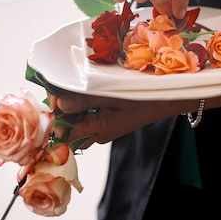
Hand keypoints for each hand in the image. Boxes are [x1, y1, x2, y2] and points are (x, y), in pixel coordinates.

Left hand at [47, 91, 183, 147]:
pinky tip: (84, 90)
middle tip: (61, 85)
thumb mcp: (112, 94)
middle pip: (66, 127)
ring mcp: (101, 129)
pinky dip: (81, 104)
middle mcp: (96, 134)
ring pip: (74, 121)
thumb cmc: (143, 96)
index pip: (63, 131)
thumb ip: (84, 100)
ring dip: (70, 105)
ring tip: (72, 85)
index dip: (55, 112)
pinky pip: (85, 117)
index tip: (54, 92)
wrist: (166, 99)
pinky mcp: (105, 122)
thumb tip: (58, 103)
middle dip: (60, 107)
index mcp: (97, 131)